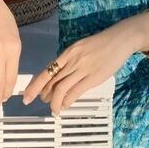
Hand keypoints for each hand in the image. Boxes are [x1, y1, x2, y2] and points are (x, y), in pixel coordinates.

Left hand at [22, 21, 136, 114]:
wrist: (120, 39)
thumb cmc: (102, 44)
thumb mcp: (82, 48)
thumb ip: (71, 60)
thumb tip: (60, 74)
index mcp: (68, 52)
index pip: (46, 71)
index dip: (34, 85)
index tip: (27, 95)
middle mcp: (72, 60)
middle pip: (50, 81)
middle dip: (43, 95)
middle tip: (43, 102)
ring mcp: (82, 68)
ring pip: (60, 88)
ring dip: (54, 102)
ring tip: (54, 108)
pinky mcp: (93, 77)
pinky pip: (75, 92)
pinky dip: (67, 101)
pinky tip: (66, 105)